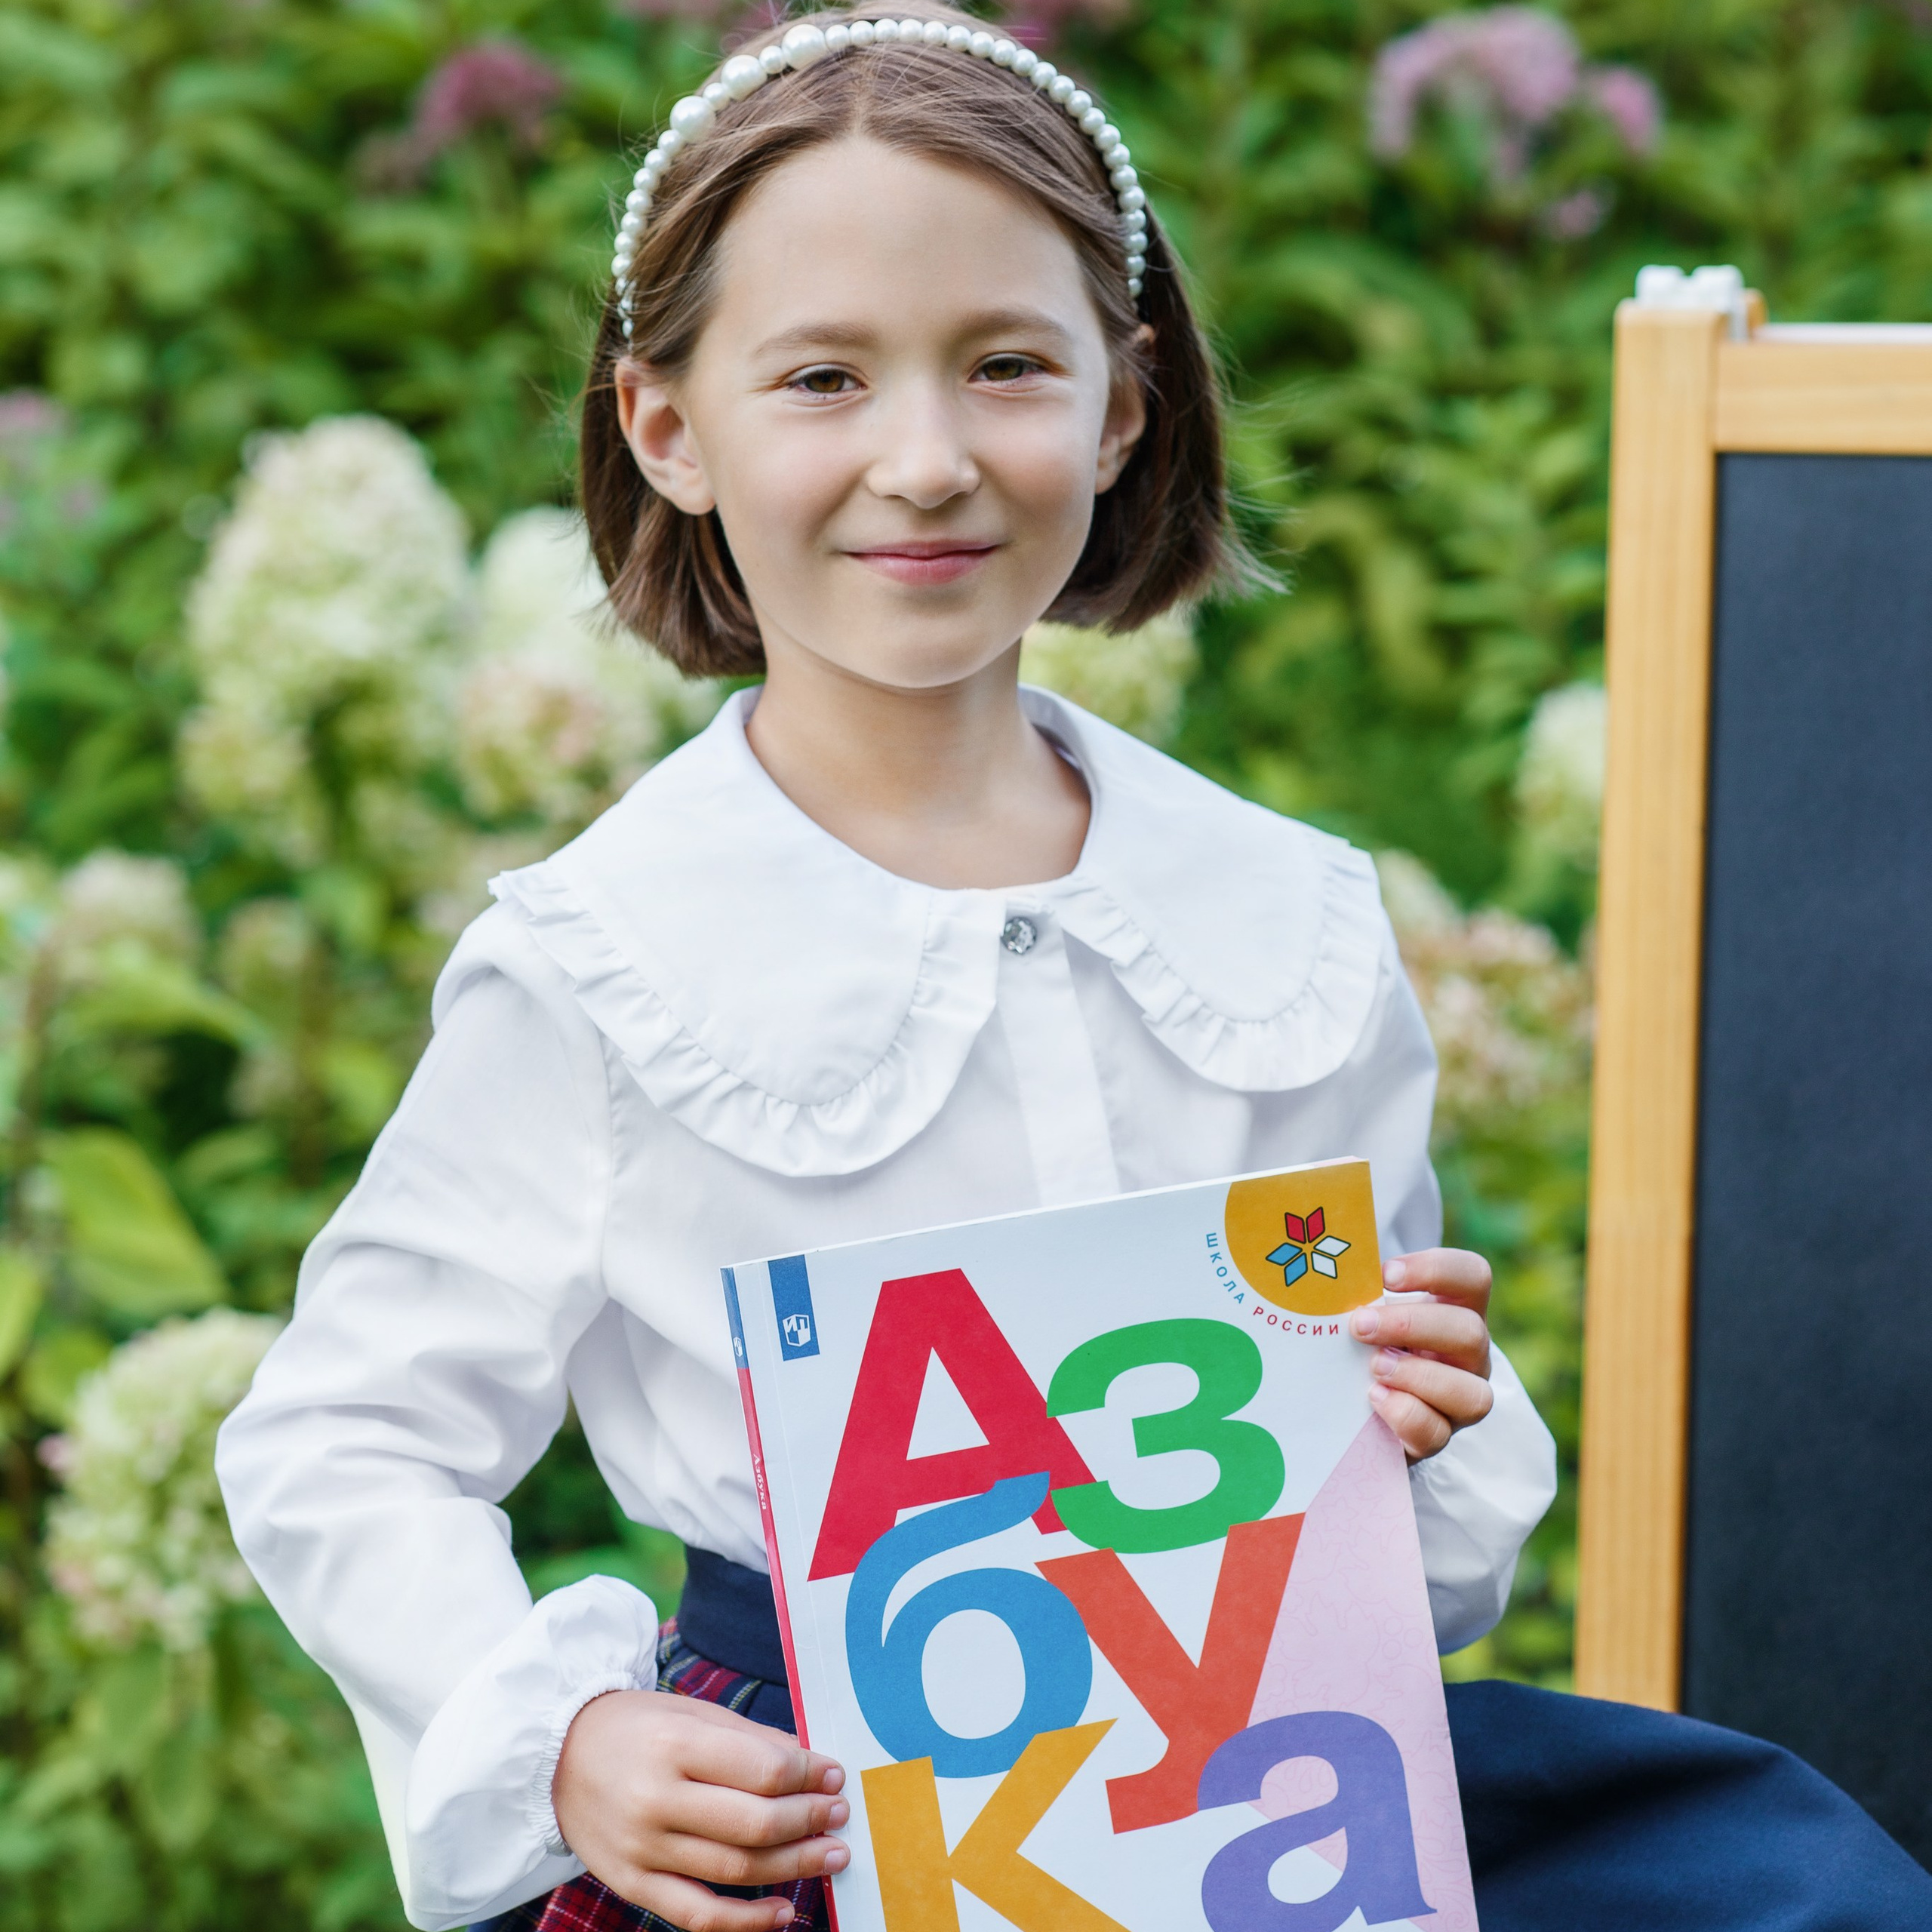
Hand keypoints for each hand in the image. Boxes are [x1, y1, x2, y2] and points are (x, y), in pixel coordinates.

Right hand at [552, 1689, 848, 1931]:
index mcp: (675, 1744)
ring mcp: (643, 1849)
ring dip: (793, 1866)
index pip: (762, 1771)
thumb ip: (749, 1740)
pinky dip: (746, 1921)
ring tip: (831, 1855)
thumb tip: (808, 1763)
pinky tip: (783, 1911)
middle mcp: (657, 1799)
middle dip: (810, 1821)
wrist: (557, 1758)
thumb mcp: (690, 1712)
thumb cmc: (636, 1728)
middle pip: (755, 1824)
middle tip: (841, 1814)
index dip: (809, 1776)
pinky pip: (698, 1914)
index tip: (834, 1775)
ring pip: (735, 1871)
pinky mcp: (633, 1884)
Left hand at [1348, 1248, 1494, 1463]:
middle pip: (1471, 1332)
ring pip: (1472, 1394)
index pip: (1473, 1276)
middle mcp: (1469, 1355)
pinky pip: (1437, 1433)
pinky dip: (1404, 1414)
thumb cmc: (1366, 1340)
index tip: (1386, 1275)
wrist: (1356, 1403)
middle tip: (1360, 1325)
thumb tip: (1333, 1269)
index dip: (1436, 1270)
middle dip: (1411, 1326)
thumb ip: (1360, 1289)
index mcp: (1457, 1309)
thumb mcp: (1369, 1309)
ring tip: (1373, 1367)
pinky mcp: (1438, 1437)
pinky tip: (1374, 1397)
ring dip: (1416, 1376)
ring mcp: (1461, 1400)